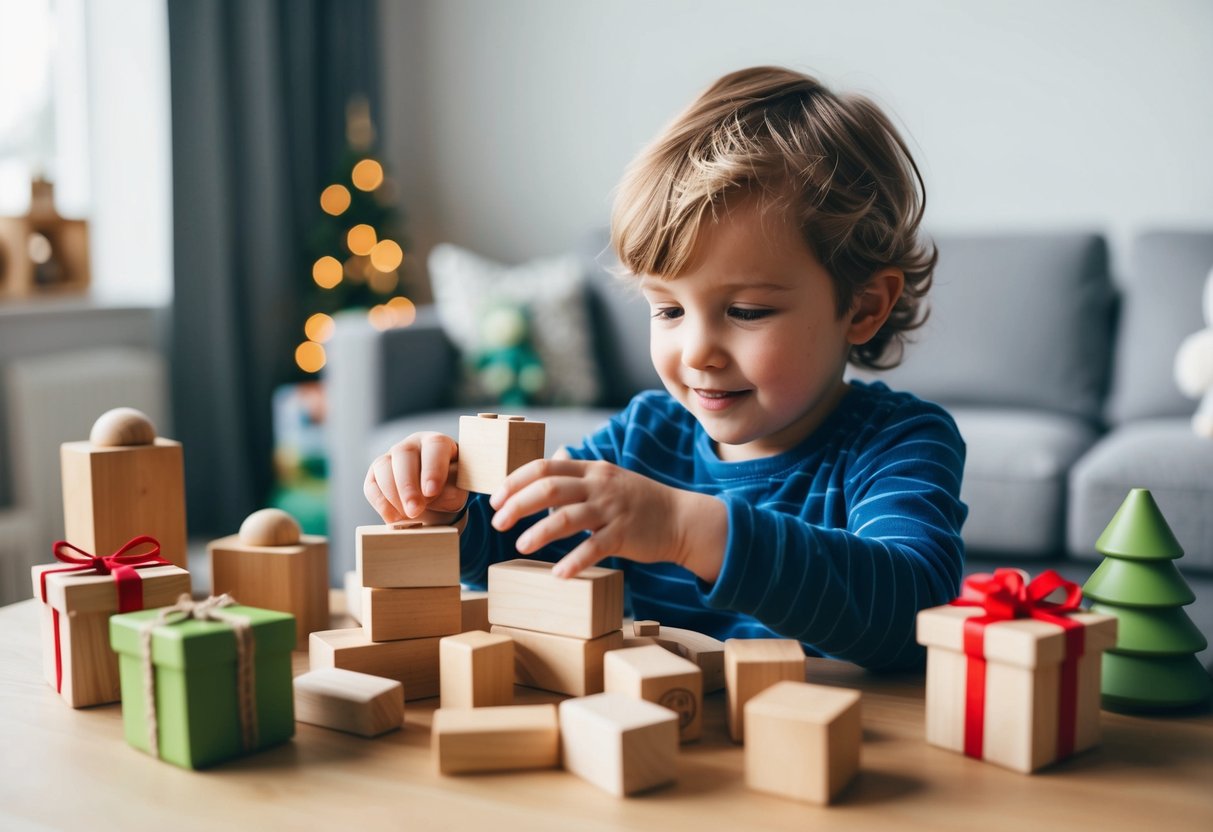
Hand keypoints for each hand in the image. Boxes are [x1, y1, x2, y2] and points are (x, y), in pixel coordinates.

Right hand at [364, 432, 467, 523]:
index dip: (432, 468)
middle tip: (415, 510)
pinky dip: (380, 503)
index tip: (431, 492)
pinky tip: (393, 518)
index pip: (435, 445)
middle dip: (408, 485)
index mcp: (438, 442)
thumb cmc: (450, 488)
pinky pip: (371, 485)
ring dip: (393, 495)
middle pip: (404, 454)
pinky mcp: (375, 474)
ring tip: (406, 516)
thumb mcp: (458, 490)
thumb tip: (430, 496)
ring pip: (384, 467)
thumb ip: (451, 491)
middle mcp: (412, 445)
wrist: (436, 497)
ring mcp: (391, 457)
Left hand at [488, 453, 726, 580]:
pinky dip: (574, 561)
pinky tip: (558, 574)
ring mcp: (612, 509)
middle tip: (497, 522)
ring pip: (567, 517)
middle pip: (549, 488)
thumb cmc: (638, 501)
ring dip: (539, 531)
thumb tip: (548, 464)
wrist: (681, 519)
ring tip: (520, 545)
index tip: (495, 499)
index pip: (544, 467)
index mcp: (591, 470)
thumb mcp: (608, 477)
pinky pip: (594, 548)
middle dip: (517, 504)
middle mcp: (599, 485)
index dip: (515, 481)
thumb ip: (577, 474)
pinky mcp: (624, 534)